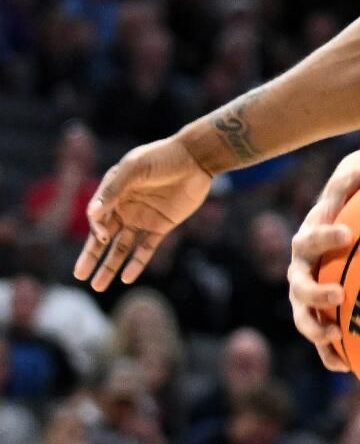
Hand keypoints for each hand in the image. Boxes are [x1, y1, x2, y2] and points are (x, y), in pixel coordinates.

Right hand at [74, 137, 214, 290]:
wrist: (196, 158)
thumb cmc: (162, 157)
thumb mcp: (135, 168)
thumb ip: (113, 189)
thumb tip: (91, 213)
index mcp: (114, 193)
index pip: (97, 218)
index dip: (97, 230)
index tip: (104, 236)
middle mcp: (125, 208)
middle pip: (104, 238)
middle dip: (91, 257)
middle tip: (79, 276)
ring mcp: (143, 218)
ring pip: (122, 248)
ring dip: (110, 267)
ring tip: (97, 286)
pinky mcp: (161, 226)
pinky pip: (146, 249)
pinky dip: (137, 263)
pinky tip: (127, 278)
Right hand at [288, 148, 359, 370]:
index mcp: (310, 236)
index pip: (311, 238)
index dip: (326, 238)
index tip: (347, 234)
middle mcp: (304, 268)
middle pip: (300, 286)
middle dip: (316, 294)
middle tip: (340, 294)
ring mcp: (312, 294)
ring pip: (306, 317)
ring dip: (318, 330)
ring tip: (339, 338)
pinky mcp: (325, 314)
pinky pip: (324, 339)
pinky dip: (333, 354)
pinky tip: (352, 367)